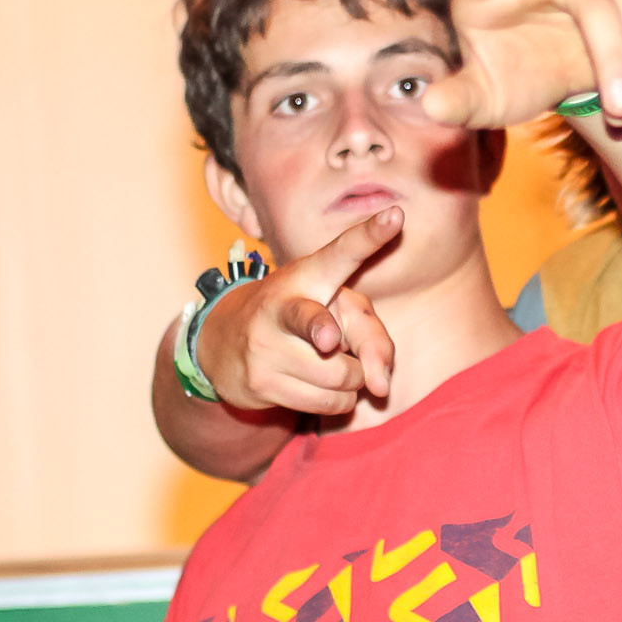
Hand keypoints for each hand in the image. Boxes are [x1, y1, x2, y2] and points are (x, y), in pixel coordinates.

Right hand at [195, 209, 399, 412]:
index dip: (369, 235)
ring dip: (349, 380)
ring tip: (326, 364)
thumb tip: (380, 388)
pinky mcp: (261, 384)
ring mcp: (266, 346)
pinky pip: (328, 405)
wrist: (225, 342)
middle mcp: (282, 305)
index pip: (341, 253)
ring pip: (343, 379)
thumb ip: (373, 335)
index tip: (396, 216)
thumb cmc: (301, 316)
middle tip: (331, 344)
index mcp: (308, 274)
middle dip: (343, 346)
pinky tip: (315, 385)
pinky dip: (336, 401)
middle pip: (332, 332)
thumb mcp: (339, 309)